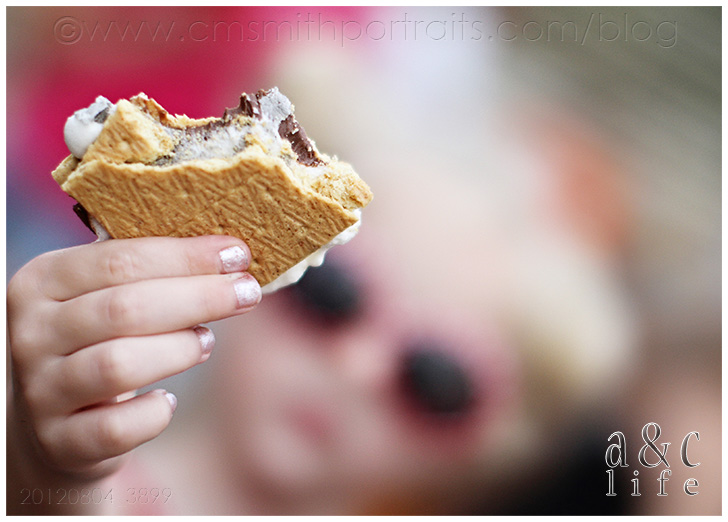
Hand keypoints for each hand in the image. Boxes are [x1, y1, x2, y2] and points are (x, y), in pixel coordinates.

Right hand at [7, 235, 260, 480]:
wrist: (49, 419)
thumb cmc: (95, 340)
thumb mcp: (102, 296)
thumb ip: (149, 273)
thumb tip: (230, 257)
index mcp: (41, 281)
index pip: (119, 260)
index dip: (186, 256)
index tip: (238, 254)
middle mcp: (30, 333)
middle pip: (126, 309)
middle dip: (200, 297)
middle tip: (247, 292)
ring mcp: (40, 391)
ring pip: (120, 365)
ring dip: (180, 349)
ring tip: (206, 342)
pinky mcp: (61, 441)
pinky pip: (119, 427)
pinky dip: (156, 411)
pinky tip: (168, 398)